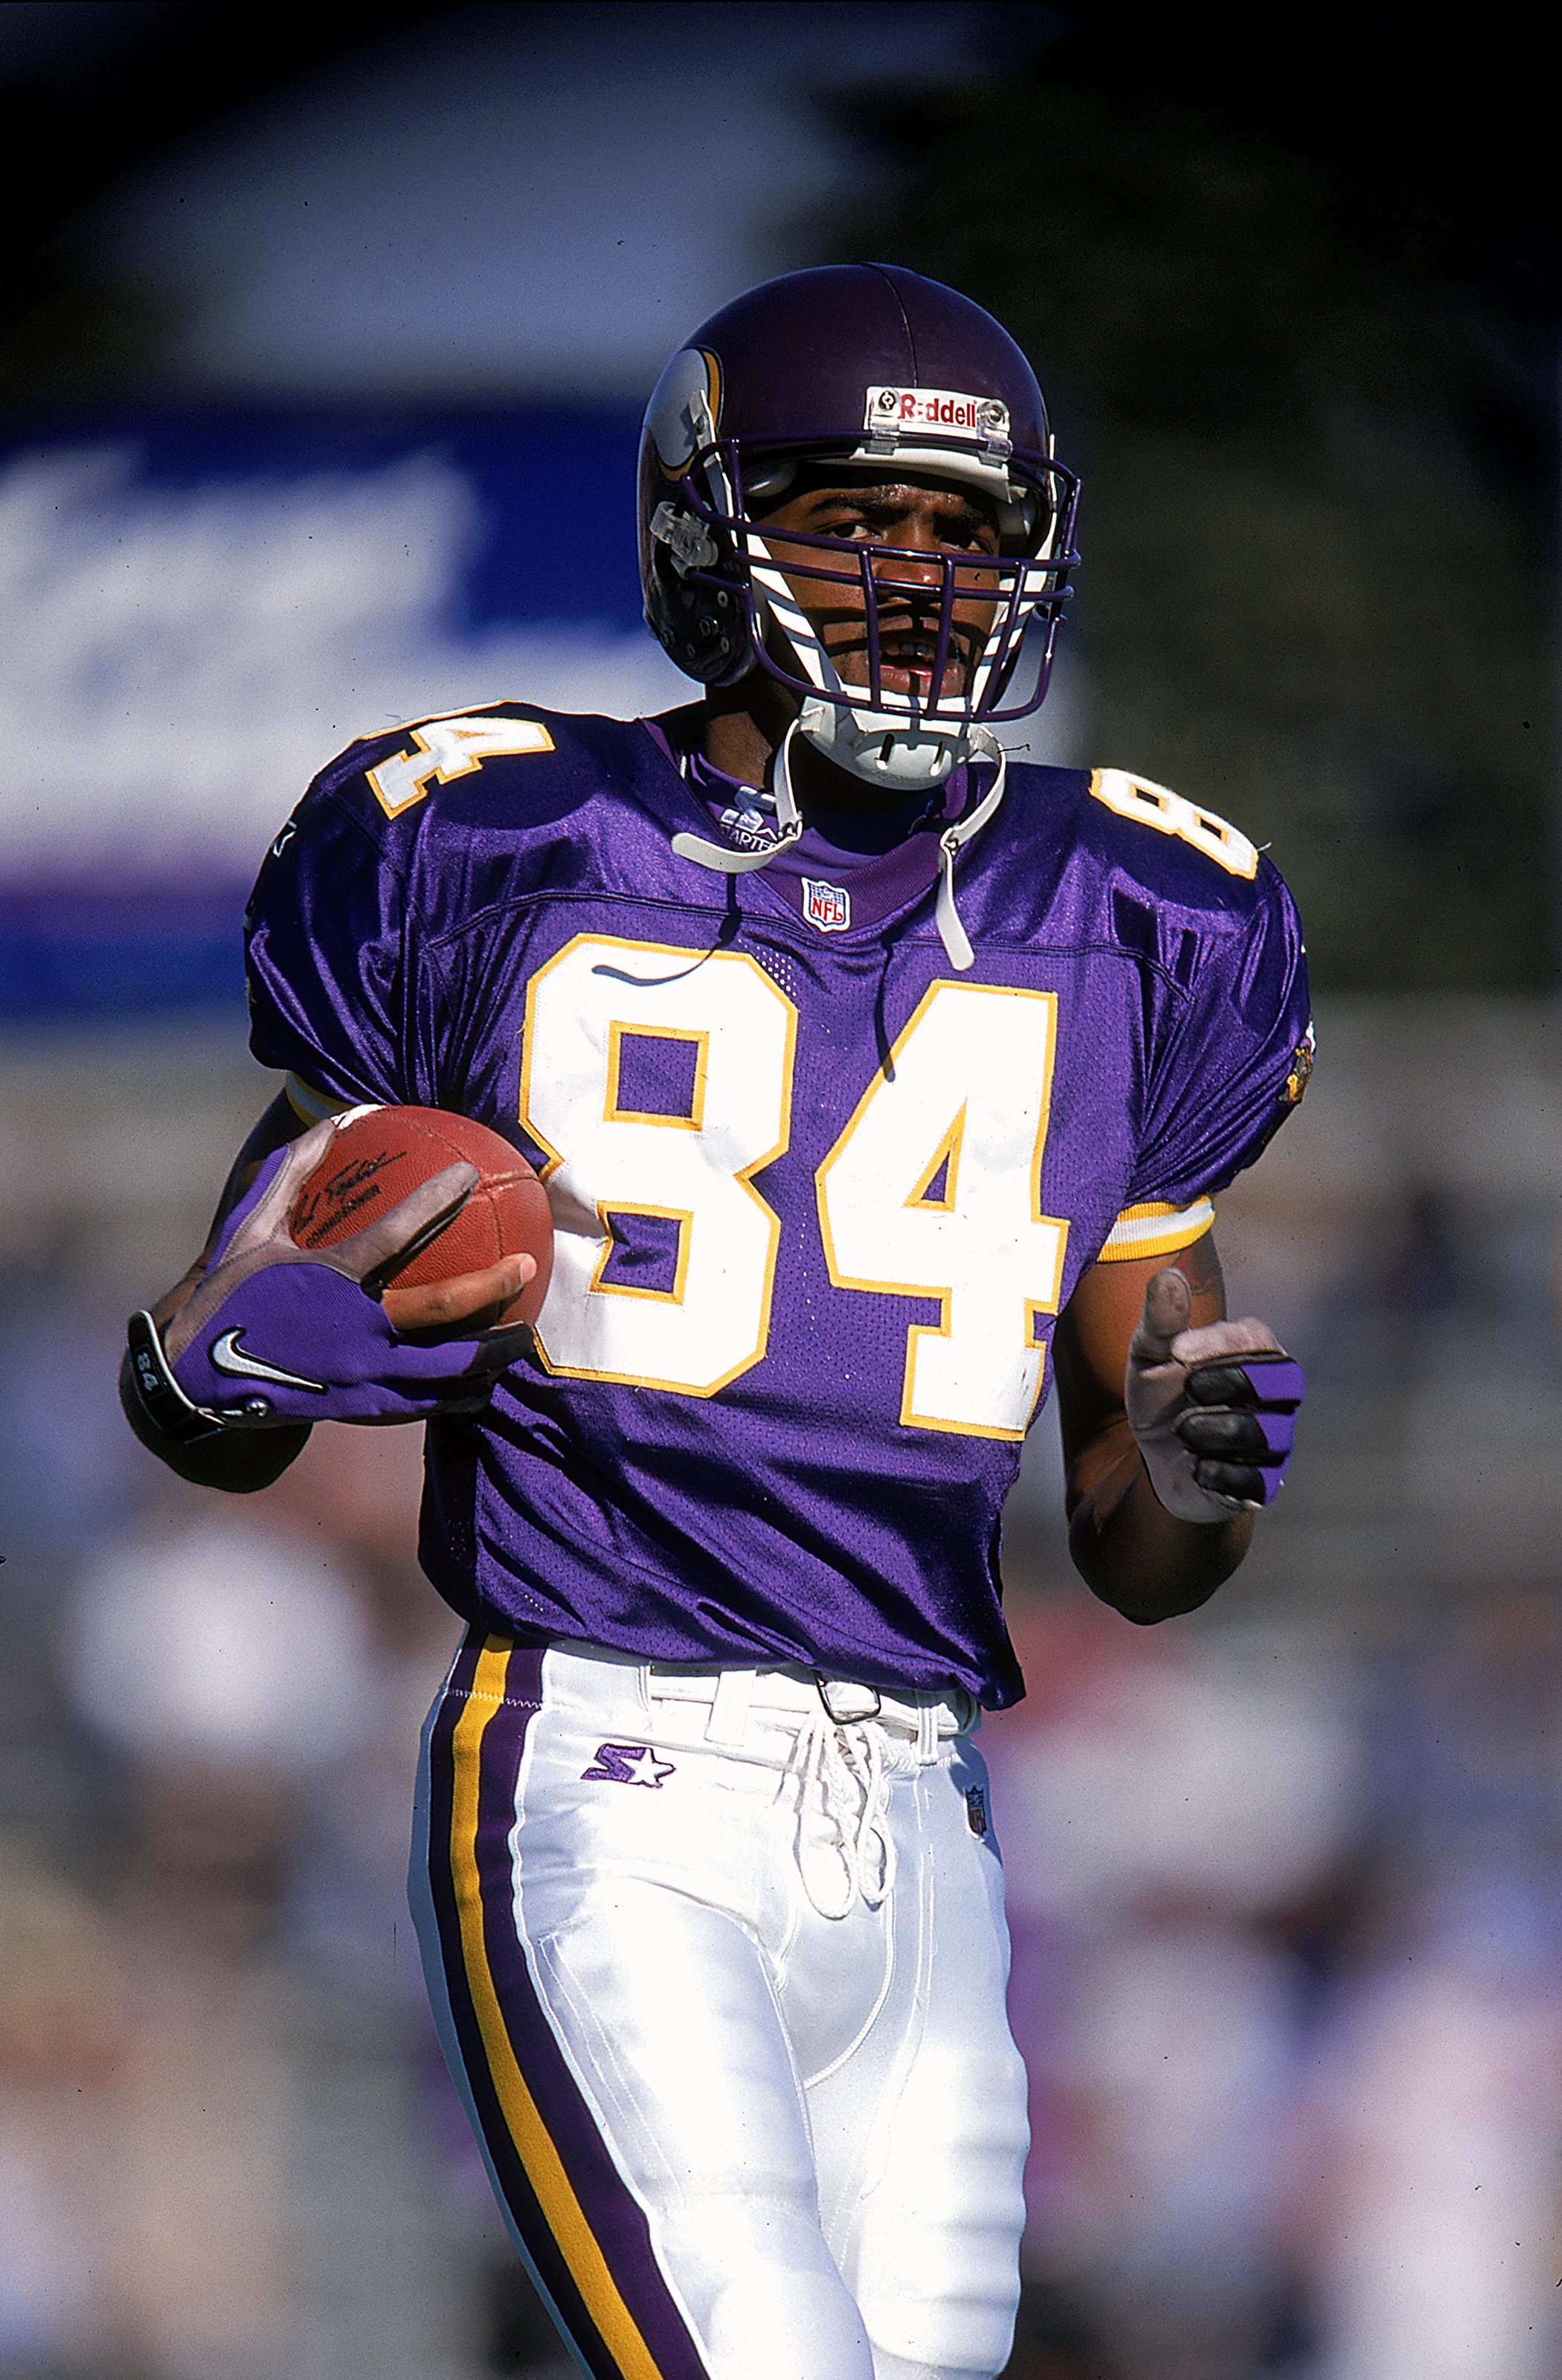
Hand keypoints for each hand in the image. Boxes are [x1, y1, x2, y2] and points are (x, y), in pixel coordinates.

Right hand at [131, 1119, 535, 1433]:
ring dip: (490, 1352)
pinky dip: (461, 1393)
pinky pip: (426, 1404)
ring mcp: (360, 1376)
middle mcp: (352, 1330)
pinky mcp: (362, 1408)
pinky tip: (484, 1381)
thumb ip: (291, 1175)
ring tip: (523, 1337)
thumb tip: (331, 1120)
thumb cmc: (229, 1297)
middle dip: (491, 1288)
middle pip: (440, 1311)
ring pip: (446, 1370)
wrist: (194, 1382)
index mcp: (326, 1280)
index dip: (435, 1199)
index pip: (393, 1233)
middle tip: (527, 1265)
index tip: (470, 1172)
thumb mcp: (250, 1230)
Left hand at [1124, 1266, 1303, 1522]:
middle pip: (1280, 1382)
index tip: (1176, 1353)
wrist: (1153, 1457)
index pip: (1256, 1338)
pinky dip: (1217, 1474)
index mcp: (1257, 1353)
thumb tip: (1168, 1276)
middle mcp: (1278, 1394)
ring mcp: (1277, 1439)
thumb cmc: (1161, 1394)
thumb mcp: (1150, 1354)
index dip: (1217, 1344)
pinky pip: (1254, 1480)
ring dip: (1212, 1431)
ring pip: (1264, 1433)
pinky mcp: (1265, 1483)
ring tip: (1183, 1431)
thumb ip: (1161, 1319)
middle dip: (1228, 1384)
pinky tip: (1195, 1467)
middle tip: (1187, 1389)